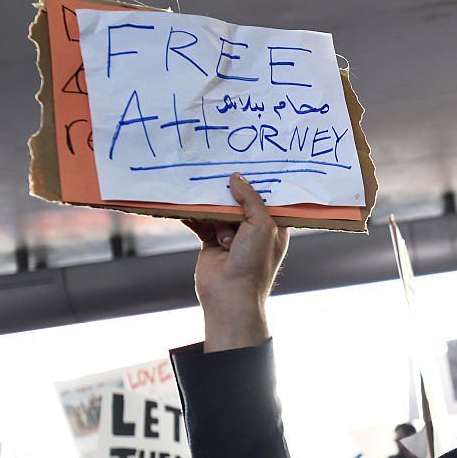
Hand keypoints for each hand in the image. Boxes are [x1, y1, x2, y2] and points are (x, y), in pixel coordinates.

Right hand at [183, 173, 289, 351]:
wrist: (229, 296)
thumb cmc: (253, 263)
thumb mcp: (261, 225)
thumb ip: (250, 199)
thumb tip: (236, 178)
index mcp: (273, 227)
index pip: (267, 199)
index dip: (257, 183)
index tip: (248, 161)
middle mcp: (254, 230)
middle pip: (239, 201)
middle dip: (228, 189)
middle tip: (215, 166)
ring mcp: (232, 236)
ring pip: (218, 210)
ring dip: (208, 202)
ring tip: (196, 182)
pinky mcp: (211, 242)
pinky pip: (201, 222)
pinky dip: (193, 214)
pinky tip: (183, 203)